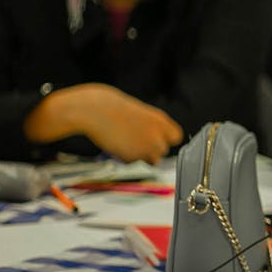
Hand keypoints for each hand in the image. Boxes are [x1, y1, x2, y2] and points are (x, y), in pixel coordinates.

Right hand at [26, 83, 183, 162]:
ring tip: (127, 142)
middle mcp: (157, 135)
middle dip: (153, 149)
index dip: (167, 139)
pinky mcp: (132, 157)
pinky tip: (118, 145)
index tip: (158, 138)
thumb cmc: (115, 110)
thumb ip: (153, 127)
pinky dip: (128, 157)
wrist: (95, 111)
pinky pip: (134, 162)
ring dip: (142, 155)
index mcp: (160, 120)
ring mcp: (145, 147)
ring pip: (152, 159)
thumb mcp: (141, 114)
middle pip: (163, 150)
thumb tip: (159, 141)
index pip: (176, 137)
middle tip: (136, 141)